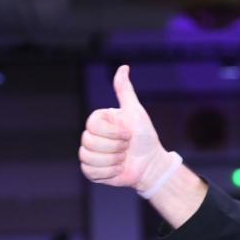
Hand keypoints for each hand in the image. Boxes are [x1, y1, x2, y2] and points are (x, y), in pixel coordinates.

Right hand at [78, 65, 173, 193]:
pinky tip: (118, 169)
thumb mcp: (136, 113)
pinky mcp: (91, 170)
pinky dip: (108, 173)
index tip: (129, 135)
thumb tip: (124, 67)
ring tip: (123, 159)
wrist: (151, 165)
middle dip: (115, 148)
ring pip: (88, 157)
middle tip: (127, 148)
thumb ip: (125, 91)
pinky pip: (90, 172)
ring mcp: (89, 153)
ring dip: (112, 161)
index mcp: (98, 121)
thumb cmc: (145, 137)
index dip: (113, 133)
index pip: (92, 125)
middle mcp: (90, 135)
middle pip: (89, 142)